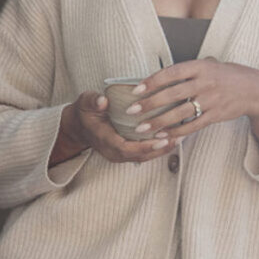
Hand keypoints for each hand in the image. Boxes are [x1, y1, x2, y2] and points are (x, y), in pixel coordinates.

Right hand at [53, 92, 178, 165]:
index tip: (161, 139)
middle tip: (176, 138)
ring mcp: (119, 154)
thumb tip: (102, 100)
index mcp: (104, 139)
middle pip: (139, 156)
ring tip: (179, 138)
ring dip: (161, 150)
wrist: (79, 126)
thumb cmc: (85, 111)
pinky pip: (143, 154)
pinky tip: (171, 139)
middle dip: (158, 149)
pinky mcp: (125, 153)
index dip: (144, 146)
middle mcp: (112, 151)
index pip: (125, 148)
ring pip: (143, 157)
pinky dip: (157, 149)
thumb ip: (93, 101)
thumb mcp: (86, 102)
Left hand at [124, 58, 258, 149]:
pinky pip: (192, 126)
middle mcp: (205, 82)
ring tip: (142, 128)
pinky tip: (163, 135)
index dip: (152, 81)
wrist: (254, 89)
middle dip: (150, 104)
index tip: (135, 90)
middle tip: (132, 111)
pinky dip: (177, 132)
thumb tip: (160, 75)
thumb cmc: (226, 76)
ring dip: (158, 122)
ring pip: (179, 113)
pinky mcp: (215, 116)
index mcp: (200, 67)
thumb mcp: (209, 65)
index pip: (171, 73)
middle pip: (172, 94)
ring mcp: (211, 100)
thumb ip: (187, 70)